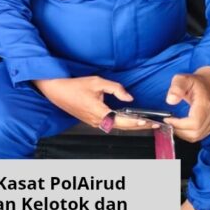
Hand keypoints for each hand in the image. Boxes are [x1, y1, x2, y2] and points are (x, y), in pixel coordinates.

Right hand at [33, 76, 150, 130]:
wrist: (56, 90)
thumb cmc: (74, 86)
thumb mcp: (97, 82)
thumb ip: (115, 88)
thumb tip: (128, 97)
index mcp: (98, 111)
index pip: (122, 120)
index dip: (136, 122)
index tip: (148, 121)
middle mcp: (96, 120)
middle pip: (121, 127)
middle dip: (138, 126)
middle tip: (152, 125)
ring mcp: (92, 122)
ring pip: (115, 127)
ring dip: (130, 126)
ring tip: (143, 123)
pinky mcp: (90, 120)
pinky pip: (108, 124)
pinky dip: (120, 124)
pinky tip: (127, 121)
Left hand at [164, 72, 209, 141]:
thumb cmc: (196, 82)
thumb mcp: (182, 79)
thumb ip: (176, 88)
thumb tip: (171, 100)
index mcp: (205, 105)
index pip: (194, 123)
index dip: (179, 125)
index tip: (168, 119)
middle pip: (195, 133)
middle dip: (178, 130)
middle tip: (168, 123)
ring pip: (196, 137)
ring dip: (181, 134)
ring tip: (172, 124)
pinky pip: (198, 136)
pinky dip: (187, 134)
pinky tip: (180, 127)